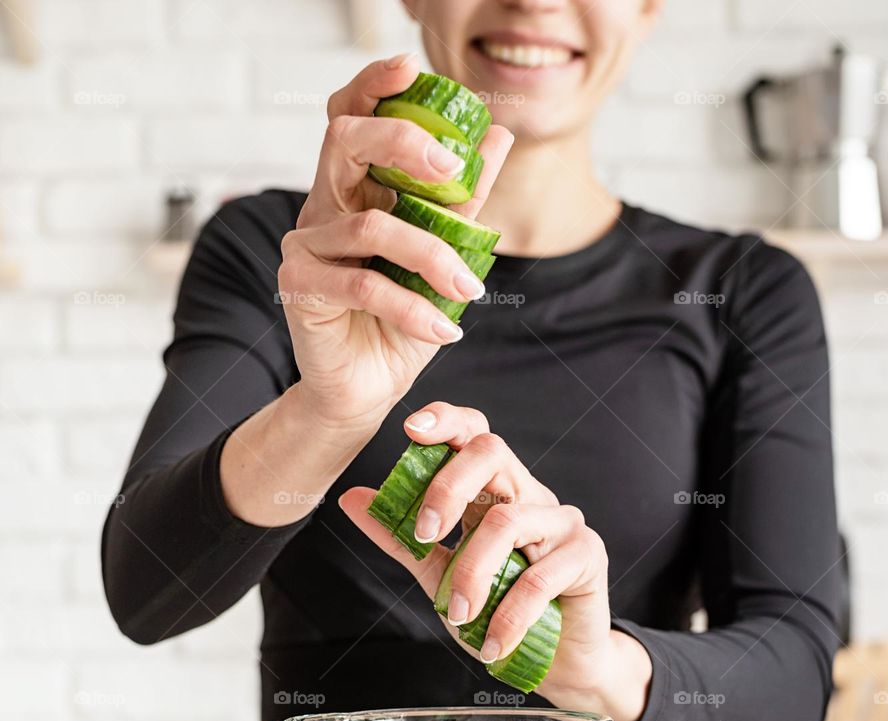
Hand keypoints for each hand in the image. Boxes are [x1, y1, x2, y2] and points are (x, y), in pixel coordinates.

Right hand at [278, 53, 512, 435]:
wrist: (366, 390)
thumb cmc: (399, 324)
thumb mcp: (443, 259)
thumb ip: (462, 202)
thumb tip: (497, 135)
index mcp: (353, 190)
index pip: (352, 118)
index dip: (374, 85)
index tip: (414, 69)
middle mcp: (322, 207)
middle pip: (344, 141)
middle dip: (401, 142)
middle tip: (452, 168)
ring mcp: (303, 244)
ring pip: (371, 226)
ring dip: (432, 258)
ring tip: (470, 291)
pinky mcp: (298, 286)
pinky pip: (364, 285)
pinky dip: (413, 307)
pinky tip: (445, 330)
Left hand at [338, 403, 650, 720]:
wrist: (555, 663)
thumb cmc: (499, 614)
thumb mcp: (441, 577)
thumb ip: (404, 540)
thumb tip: (353, 499)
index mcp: (496, 492)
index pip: (474, 435)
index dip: (447, 420)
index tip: (410, 430)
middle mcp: (531, 496)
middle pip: (491, 452)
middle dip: (447, 488)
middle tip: (423, 535)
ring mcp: (563, 521)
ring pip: (507, 522)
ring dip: (472, 574)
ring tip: (458, 618)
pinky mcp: (588, 555)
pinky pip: (539, 578)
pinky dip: (508, 616)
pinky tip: (493, 645)